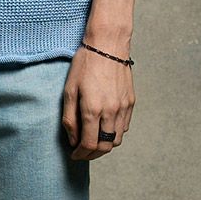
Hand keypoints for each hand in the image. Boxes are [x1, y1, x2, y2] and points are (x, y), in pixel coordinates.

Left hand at [61, 43, 134, 159]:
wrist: (108, 44)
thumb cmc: (85, 63)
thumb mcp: (69, 89)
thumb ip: (69, 117)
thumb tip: (73, 139)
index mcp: (92, 110)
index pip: (89, 145)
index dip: (81, 154)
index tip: (74, 155)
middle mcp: (111, 112)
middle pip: (105, 147)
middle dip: (92, 155)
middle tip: (83, 152)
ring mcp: (123, 107)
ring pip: (116, 139)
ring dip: (104, 146)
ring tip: (93, 141)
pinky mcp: (131, 102)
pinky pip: (124, 126)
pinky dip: (114, 133)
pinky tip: (105, 127)